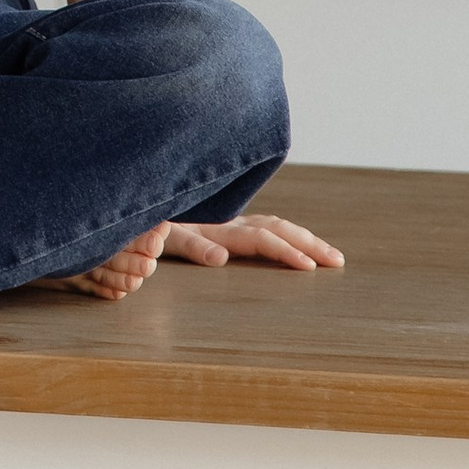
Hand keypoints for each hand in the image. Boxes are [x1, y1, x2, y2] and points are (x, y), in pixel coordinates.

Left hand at [160, 214, 343, 270]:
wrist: (131, 201)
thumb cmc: (144, 226)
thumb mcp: (164, 237)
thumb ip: (191, 245)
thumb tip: (222, 258)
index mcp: (218, 226)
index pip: (262, 239)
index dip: (286, 252)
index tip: (310, 267)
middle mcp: (226, 221)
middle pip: (276, 229)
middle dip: (308, 244)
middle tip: (337, 261)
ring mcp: (225, 221)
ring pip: (272, 225)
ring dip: (301, 238)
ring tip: (326, 255)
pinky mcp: (219, 223)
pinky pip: (259, 228)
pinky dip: (283, 235)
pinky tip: (293, 244)